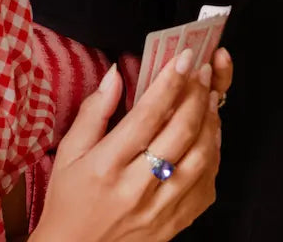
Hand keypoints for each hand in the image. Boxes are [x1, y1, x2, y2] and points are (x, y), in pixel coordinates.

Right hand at [32, 46, 229, 241]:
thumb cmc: (69, 200)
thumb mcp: (69, 152)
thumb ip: (93, 111)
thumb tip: (115, 74)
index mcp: (107, 166)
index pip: (148, 115)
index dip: (170, 82)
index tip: (182, 57)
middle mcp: (136, 188)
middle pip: (180, 132)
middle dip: (196, 93)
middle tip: (202, 70)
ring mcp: (159, 210)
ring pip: (200, 159)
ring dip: (210, 122)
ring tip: (210, 97)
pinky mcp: (174, 224)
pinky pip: (206, 187)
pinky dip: (214, 157)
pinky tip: (209, 136)